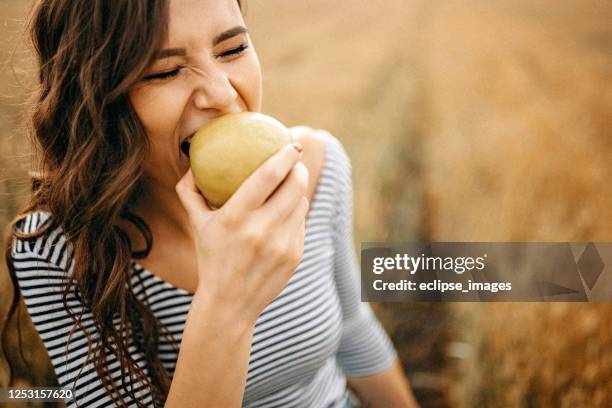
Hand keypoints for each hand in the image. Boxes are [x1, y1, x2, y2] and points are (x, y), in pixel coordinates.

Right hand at [175, 142, 308, 324]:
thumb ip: (189, 191)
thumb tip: (193, 162)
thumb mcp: (196, 224)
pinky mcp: (294, 255)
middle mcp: (261, 230)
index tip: (291, 145)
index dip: (284, 156)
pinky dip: (294, 214)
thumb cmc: (211, 258)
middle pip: (294, 185)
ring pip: (301, 203)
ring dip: (297, 191)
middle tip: (294, 162)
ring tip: (289, 186)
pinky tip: (285, 214)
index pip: (267, 176)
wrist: (230, 303)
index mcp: (235, 217)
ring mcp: (281, 244)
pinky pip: (300, 223)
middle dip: (298, 168)